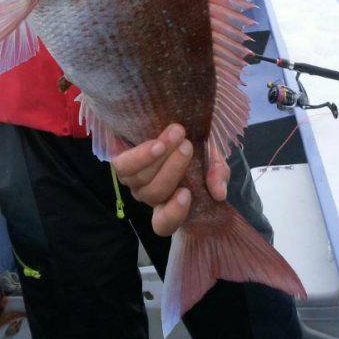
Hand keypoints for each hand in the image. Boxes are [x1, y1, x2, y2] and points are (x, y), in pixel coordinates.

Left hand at [111, 124, 229, 236]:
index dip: (173, 215)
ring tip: (178, 133)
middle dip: (173, 170)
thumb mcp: (211, 156)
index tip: (187, 194)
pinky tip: (158, 144)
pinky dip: (142, 157)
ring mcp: (131, 178)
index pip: (163, 224)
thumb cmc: (190, 140)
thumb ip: (217, 172)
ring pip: (141, 179)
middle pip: (155, 194)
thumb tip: (219, 193)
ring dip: (161, 157)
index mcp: (168, 200)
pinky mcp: (119, 160)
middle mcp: (147, 192)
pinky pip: (124, 166)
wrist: (167, 114)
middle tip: (188, 146)